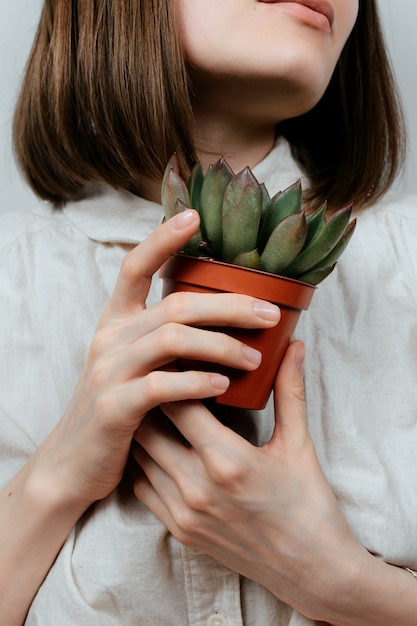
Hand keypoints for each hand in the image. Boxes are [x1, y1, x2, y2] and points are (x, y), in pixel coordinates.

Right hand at [35, 209, 279, 513]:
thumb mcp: (132, 363)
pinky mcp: (114, 407)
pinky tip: (225, 386)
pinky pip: (162, 386)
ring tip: (256, 357)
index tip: (195, 217)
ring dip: (222, 344)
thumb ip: (162, 338)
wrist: (75, 461)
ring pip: (172, 339)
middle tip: (269, 313)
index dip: (162, 238)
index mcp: (116, 321)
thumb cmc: (117, 407)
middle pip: (175, 304)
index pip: (134, 266)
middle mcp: (110, 337)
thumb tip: (215, 317)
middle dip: (229, 304)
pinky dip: (198, 383)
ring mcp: (109, 371)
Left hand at [132, 341, 366, 618]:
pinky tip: (161, 446)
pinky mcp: (179, 531)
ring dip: (145, 428)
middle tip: (159, 376)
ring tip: (154, 406)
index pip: (179, 403)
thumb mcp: (299, 444)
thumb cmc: (309, 505)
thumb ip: (290, 390)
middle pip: (150, 426)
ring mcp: (183, 513)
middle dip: (152, 398)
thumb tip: (293, 345)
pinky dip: (146, 462)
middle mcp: (197, 488)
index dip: (172, 374)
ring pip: (141, 455)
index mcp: (227, 461)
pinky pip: (143, 486)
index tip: (172, 355)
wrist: (311, 570)